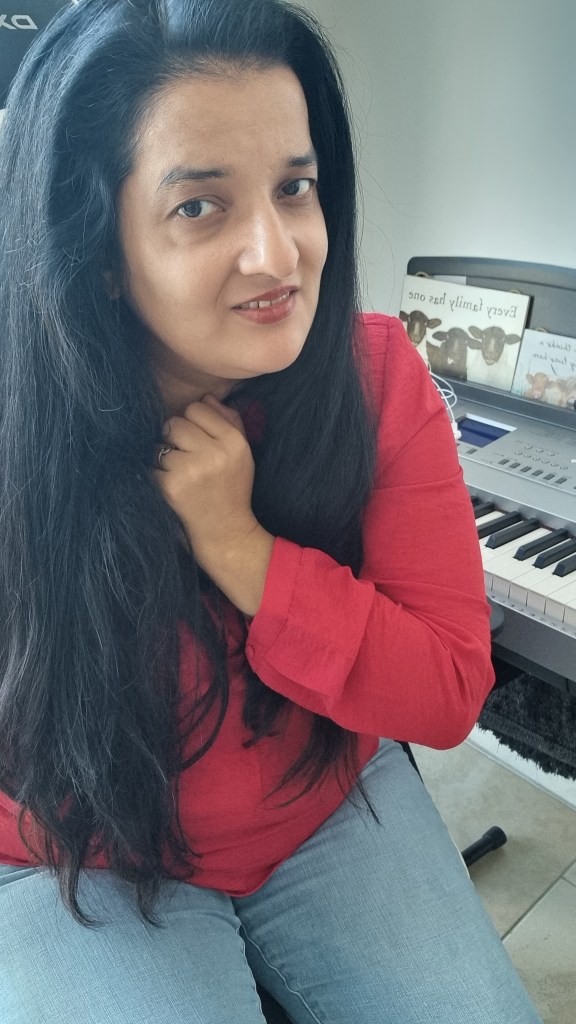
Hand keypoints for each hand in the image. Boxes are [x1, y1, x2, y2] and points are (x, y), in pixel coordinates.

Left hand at [152, 394, 257, 567]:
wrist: (225, 531)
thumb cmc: (231, 488)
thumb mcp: (241, 453)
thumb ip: (229, 421)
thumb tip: (206, 397)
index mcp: (234, 441)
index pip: (197, 407)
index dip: (193, 423)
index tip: (198, 441)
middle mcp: (214, 453)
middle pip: (175, 422)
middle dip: (175, 438)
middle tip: (186, 458)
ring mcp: (191, 470)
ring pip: (160, 444)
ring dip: (163, 457)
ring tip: (180, 474)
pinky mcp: (171, 486)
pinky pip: (150, 466)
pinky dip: (155, 475)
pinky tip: (171, 486)